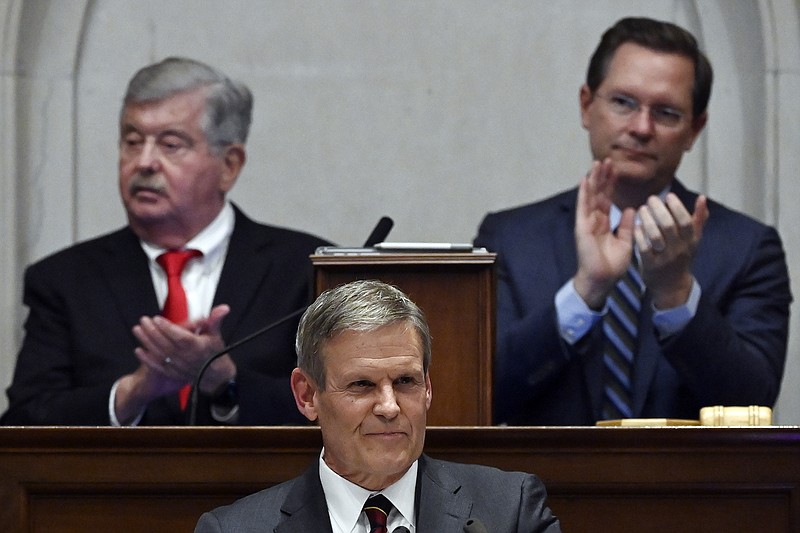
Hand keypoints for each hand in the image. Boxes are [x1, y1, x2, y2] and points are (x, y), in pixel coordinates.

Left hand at [132, 304, 233, 393]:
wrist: (215, 375)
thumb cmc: (214, 352)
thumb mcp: (215, 334)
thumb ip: (215, 320)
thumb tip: (224, 308)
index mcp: (197, 346)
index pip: (180, 337)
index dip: (168, 328)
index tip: (157, 319)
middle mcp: (186, 357)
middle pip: (166, 344)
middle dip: (153, 331)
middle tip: (144, 320)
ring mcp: (178, 366)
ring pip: (160, 353)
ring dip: (147, 341)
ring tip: (137, 329)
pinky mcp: (172, 372)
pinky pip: (158, 366)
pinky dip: (147, 359)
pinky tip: (138, 350)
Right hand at [573, 158, 635, 308]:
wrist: (602, 279)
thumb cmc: (612, 265)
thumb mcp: (626, 242)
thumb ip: (627, 225)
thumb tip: (631, 209)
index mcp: (605, 223)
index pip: (608, 199)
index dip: (612, 184)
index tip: (616, 169)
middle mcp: (594, 220)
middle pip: (599, 193)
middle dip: (603, 176)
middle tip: (607, 159)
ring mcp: (587, 222)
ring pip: (590, 196)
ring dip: (594, 179)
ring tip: (597, 163)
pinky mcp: (582, 226)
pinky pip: (583, 206)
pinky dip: (584, 193)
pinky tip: (585, 179)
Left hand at [635, 193, 708, 307]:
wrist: (672, 286)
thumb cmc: (682, 257)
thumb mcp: (693, 240)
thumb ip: (698, 219)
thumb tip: (702, 198)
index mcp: (690, 241)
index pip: (685, 221)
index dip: (677, 207)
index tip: (668, 195)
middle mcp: (678, 249)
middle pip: (668, 226)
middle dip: (659, 210)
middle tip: (651, 199)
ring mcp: (664, 258)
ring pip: (655, 236)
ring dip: (647, 220)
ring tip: (642, 209)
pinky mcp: (650, 265)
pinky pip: (644, 248)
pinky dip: (639, 235)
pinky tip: (635, 226)